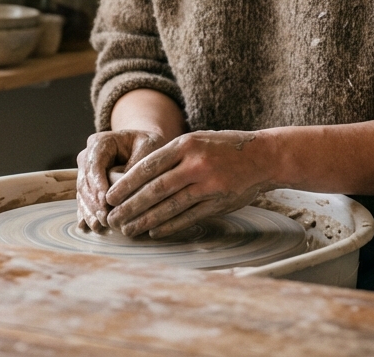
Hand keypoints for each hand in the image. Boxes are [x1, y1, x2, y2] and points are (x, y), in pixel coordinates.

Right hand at [75, 129, 168, 229]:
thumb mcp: (148, 148)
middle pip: (86, 180)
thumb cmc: (148, 145)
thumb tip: (126, 190)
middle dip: (94, 201)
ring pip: (83, 193)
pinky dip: (88, 214)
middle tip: (105, 218)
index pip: (94, 163)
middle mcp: (89, 156)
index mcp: (101, 143)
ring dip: (90, 210)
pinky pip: (84, 201)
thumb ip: (137, 165)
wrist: (143, 146)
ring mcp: (87, 172)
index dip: (98, 182)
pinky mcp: (89, 187)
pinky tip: (91, 227)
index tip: (105, 201)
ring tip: (100, 225)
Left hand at [104, 130, 274, 237]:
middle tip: (112, 218)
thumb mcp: (196, 141)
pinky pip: (188, 217)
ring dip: (146, 220)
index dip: (126, 184)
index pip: (148, 166)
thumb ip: (171, 155)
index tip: (110, 196)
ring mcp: (208, 185)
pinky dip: (169, 226)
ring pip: (170, 206)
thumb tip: (136, 175)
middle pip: (155, 189)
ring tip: (129, 229)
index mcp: (185, 144)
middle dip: (130, 206)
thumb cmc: (223, 148)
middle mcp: (195, 164)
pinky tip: (154, 232)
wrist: (263, 156)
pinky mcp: (218, 202)